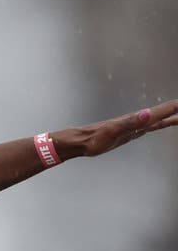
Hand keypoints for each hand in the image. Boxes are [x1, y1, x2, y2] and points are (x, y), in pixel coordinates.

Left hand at [59, 99, 177, 158]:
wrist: (82, 142)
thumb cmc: (95, 137)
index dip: (174, 108)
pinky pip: (149, 127)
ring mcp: (134, 127)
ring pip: (158, 120)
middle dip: (175, 111)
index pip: (161, 111)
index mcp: (136, 119)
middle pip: (162, 114)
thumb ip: (131, 122)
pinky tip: (161, 124)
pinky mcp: (130, 133)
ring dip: (170, 117)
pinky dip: (159, 124)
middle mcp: (137, 121)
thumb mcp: (114, 130)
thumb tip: (147, 114)